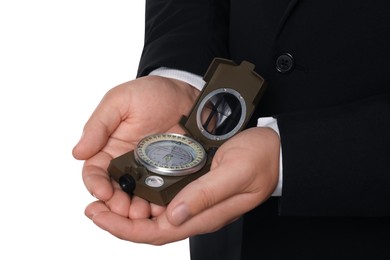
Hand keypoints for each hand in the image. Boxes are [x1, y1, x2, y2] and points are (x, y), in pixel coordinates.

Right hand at [72, 75, 198, 211]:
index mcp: (109, 149)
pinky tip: (163, 209)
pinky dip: (160, 205)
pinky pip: (162, 194)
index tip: (102, 192)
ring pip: (137, 199)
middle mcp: (126, 165)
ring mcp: (149, 173)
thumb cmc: (150, 93)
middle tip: (125, 210)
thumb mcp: (120, 101)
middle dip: (116, 205)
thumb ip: (98, 125)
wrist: (187, 94)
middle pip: (115, 193)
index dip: (95, 185)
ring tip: (142, 215)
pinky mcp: (170, 175)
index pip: (95, 173)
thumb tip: (77, 152)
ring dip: (137, 210)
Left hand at [84, 126, 279, 244]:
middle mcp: (196, 211)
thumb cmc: (260, 159)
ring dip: (129, 210)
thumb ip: (205, 195)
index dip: (125, 228)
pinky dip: (144, 196)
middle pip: (151, 227)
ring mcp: (195, 200)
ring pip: (155, 214)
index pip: (158, 232)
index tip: (99, 217)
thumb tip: (173, 216)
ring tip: (105, 199)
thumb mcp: (235, 173)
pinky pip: (165, 198)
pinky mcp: (195, 186)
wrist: (275, 149)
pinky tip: (132, 185)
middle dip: (119, 222)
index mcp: (205, 214)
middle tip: (92, 209)